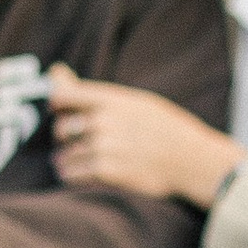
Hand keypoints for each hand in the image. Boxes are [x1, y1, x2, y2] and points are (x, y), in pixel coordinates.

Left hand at [47, 66, 238, 210]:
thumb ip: (93, 92)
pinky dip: (74, 176)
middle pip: (61, 128)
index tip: (60, 110)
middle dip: (66, 137)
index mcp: (112, 100)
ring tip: (85, 160)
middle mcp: (104, 121)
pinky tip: (86, 174)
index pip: (62, 95)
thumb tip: (55, 71)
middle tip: (79, 141)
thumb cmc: (166, 128)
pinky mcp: (107, 172)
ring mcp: (105, 147)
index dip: (55, 104)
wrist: (193, 161)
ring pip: (64, 155)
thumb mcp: (135, 101)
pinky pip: (72, 175)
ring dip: (69, 160)